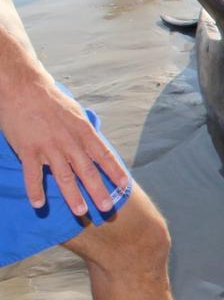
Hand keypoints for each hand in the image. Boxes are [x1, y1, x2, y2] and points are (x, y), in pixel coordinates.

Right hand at [0, 75, 129, 215]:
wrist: (22, 87)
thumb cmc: (51, 101)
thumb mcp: (76, 114)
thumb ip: (85, 133)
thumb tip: (97, 148)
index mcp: (83, 131)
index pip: (104, 155)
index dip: (115, 171)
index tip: (124, 186)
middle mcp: (69, 141)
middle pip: (87, 170)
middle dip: (98, 190)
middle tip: (107, 208)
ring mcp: (48, 146)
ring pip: (63, 175)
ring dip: (72, 195)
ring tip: (80, 211)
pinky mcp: (27, 149)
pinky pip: (31, 174)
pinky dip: (35, 190)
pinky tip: (39, 204)